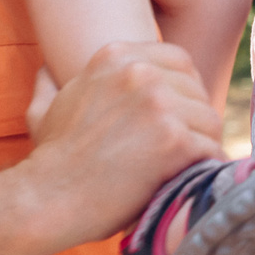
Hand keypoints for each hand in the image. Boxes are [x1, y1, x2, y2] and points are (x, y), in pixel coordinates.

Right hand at [21, 42, 223, 244]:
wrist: (48, 198)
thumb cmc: (49, 160)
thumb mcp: (43, 108)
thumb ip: (50, 83)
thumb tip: (46, 70)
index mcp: (116, 56)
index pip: (178, 60)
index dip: (183, 90)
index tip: (177, 116)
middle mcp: (139, 72)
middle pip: (196, 89)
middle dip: (194, 118)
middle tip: (185, 147)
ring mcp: (158, 104)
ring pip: (208, 118)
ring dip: (203, 143)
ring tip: (190, 165)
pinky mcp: (174, 139)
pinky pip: (211, 148)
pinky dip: (207, 166)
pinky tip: (193, 179)